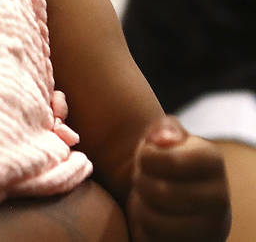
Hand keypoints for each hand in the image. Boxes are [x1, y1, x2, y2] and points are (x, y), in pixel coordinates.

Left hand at [128, 116, 230, 240]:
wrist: (175, 202)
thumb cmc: (163, 163)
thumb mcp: (162, 138)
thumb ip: (162, 129)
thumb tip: (162, 140)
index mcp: (212, 160)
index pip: (170, 158)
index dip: (146, 157)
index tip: (146, 157)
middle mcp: (220, 197)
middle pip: (160, 191)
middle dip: (141, 182)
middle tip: (143, 179)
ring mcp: (212, 228)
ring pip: (155, 221)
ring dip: (141, 208)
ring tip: (148, 198)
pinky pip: (154, 241)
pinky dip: (145, 230)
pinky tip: (154, 218)